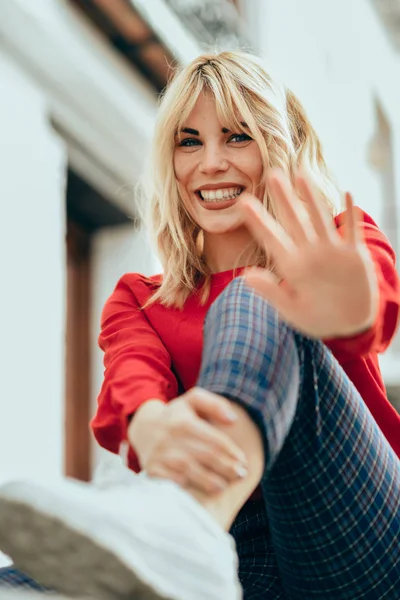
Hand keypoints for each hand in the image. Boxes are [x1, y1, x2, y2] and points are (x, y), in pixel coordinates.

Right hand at [128, 387, 247, 494]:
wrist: (143, 427)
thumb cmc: (176, 415)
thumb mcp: (193, 400)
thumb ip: (215, 405)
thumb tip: (233, 420)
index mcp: (184, 421)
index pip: (214, 440)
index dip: (231, 452)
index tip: (243, 461)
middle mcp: (171, 438)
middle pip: (204, 455)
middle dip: (226, 467)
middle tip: (240, 476)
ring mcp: (160, 454)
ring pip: (189, 469)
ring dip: (209, 480)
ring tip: (223, 486)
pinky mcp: (151, 468)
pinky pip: (170, 480)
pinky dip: (185, 486)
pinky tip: (198, 493)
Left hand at [239, 169, 378, 337]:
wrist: (349, 327)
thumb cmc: (318, 319)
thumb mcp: (292, 310)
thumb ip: (271, 292)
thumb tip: (245, 276)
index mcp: (292, 267)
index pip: (272, 238)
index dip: (258, 220)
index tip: (242, 202)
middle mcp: (310, 254)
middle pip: (294, 220)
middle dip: (283, 198)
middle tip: (271, 174)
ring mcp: (332, 252)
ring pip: (320, 219)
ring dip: (312, 197)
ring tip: (301, 174)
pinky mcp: (354, 256)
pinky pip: (352, 232)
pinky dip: (351, 215)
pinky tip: (348, 194)